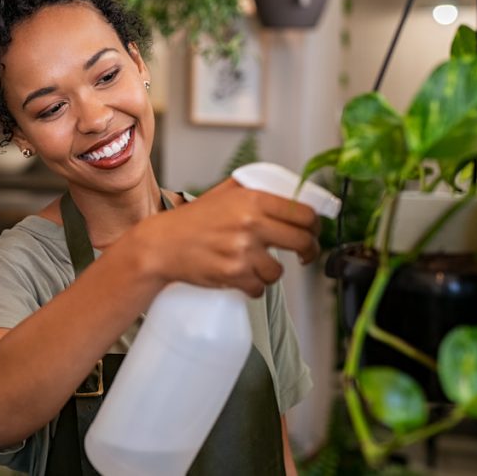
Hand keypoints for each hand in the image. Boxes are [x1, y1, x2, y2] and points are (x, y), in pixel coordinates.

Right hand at [130, 179, 320, 296]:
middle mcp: (250, 223)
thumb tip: (288, 192)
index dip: (315, 225)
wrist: (161, 245)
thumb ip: (253, 189)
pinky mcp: (233, 274)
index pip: (303, 213)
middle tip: (304, 255)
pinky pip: (260, 288)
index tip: (313, 231)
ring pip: (279, 271)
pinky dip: (253, 286)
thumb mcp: (222, 193)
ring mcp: (242, 251)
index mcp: (252, 200)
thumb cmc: (191, 221)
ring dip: (271, 272)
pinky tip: (241, 277)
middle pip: (303, 241)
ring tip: (255, 265)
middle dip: (308, 252)